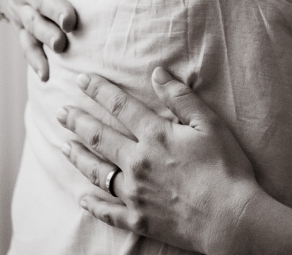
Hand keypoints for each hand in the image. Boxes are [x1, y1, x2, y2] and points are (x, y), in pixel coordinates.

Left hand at [57, 68, 261, 254]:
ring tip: (63, 145)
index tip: (82, 78)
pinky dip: (93, 204)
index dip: (99, 90)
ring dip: (78, 156)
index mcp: (155, 135)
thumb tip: (157, 73)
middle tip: (61, 111)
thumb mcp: (209, 124)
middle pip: (99, 136)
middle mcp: (137, 162)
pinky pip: (107, 211)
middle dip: (78, 121)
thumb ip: (181, 98)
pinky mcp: (138, 219)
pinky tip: (82, 197)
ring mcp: (134, 193)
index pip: (120, 106)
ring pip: (97, 171)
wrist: (231, 219)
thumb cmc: (226, 168)